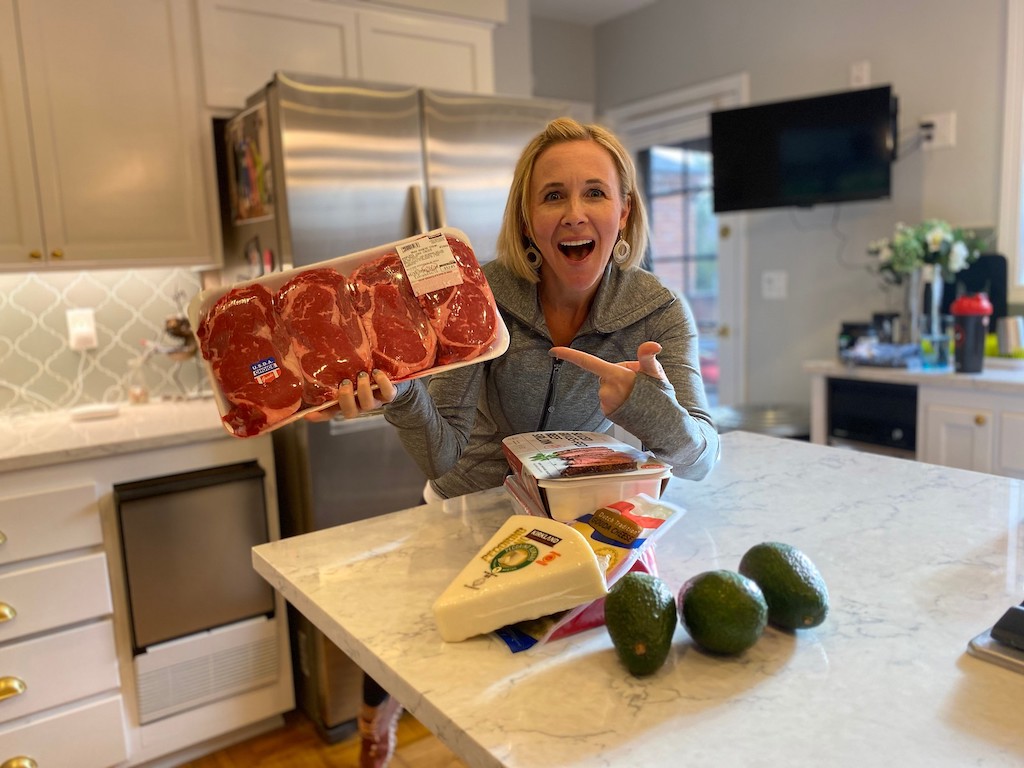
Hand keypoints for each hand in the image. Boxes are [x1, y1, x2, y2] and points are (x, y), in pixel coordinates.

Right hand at [303, 369, 398, 420]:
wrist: (391, 379)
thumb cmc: (362, 373)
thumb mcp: (347, 372)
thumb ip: (334, 370)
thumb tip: (310, 358)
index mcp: (345, 401)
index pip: (329, 412)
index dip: (320, 415)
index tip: (307, 414)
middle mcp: (358, 404)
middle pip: (349, 412)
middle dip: (346, 399)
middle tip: (345, 383)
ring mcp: (374, 402)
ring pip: (368, 405)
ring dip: (363, 390)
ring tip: (362, 375)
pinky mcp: (389, 395)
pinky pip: (387, 393)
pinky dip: (382, 383)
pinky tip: (377, 372)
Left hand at [549, 341, 666, 414]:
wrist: (662, 426)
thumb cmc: (660, 397)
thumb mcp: (656, 373)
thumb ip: (648, 357)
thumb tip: (652, 345)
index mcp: (617, 376)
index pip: (588, 362)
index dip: (569, 355)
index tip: (553, 350)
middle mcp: (607, 390)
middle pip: (605, 373)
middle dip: (618, 374)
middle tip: (638, 383)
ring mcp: (605, 403)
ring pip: (607, 386)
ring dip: (619, 388)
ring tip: (637, 396)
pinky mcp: (607, 413)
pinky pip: (608, 399)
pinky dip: (617, 399)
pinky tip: (630, 404)